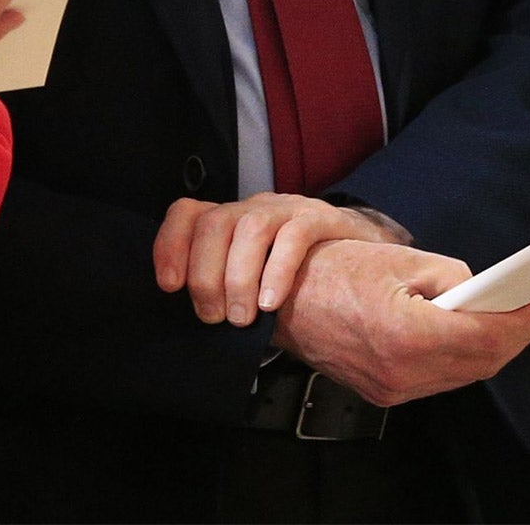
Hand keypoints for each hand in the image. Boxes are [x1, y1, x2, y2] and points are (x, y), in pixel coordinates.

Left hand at [153, 194, 407, 325]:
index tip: (169, 285)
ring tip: (243, 318)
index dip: (171, 244)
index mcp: (231, 221)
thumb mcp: (253, 281)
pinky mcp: (321, 219)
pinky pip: (295, 235)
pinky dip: (278, 270)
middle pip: (215, 223)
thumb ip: (225, 290)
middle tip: (214, 317)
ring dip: (239, 277)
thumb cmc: (297, 278)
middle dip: (206, 274)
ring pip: (252, 227)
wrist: (360, 257)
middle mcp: (254, 208)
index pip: (187, 213)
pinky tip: (273, 302)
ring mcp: (287, 209)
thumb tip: (194, 320)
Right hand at [271, 238, 529, 406]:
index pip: (485, 338)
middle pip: (480, 363)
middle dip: (514, 337)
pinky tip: (471, 336)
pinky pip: (438, 380)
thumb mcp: (400, 260)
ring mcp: (391, 389)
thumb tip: (482, 293)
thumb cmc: (333, 271)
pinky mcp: (384, 394)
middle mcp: (401, 373)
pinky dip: (462, 360)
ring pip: (462, 376)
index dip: (522, 322)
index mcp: (405, 334)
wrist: (284, 301)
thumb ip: (451, 278)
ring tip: (509, 320)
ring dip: (491, 350)